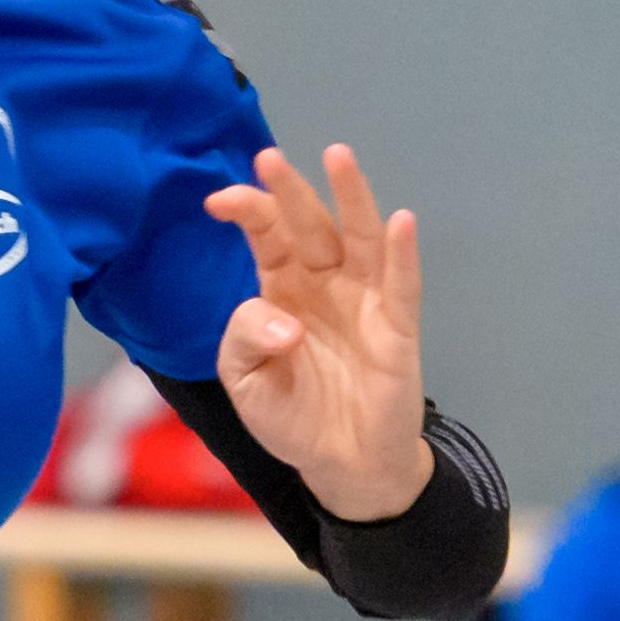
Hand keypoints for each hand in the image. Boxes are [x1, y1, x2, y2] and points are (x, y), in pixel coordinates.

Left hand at [204, 143, 430, 519]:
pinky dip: (402, 253)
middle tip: (268, 156)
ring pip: (358, 239)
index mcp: (281, 289)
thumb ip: (245, 340)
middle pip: (309, 226)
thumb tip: (286, 322)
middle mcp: (324, 285)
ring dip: (351, 197)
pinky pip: (401, 285)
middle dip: (290, 192)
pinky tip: (399, 221)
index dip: (247, 211)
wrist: (341, 464)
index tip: (217, 201)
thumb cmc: (291, 416)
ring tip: (337, 156)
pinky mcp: (396, 329)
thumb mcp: (244, 381)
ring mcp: (363, 301)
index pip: (267, 237)